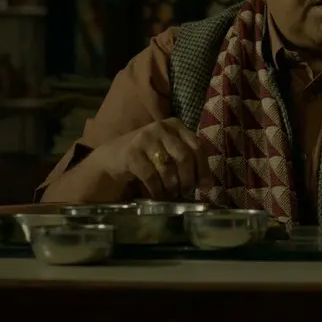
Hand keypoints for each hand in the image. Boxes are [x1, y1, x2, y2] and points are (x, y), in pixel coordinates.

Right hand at [91, 118, 214, 198]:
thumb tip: (208, 186)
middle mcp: (161, 128)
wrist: (114, 157)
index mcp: (175, 126)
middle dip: (187, 180)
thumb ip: (189, 162)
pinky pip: (151, 176)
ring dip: (172, 187)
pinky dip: (157, 190)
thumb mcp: (170, 152)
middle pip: (184, 157)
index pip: (197, 147)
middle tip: (184, 192)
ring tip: (171, 195)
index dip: (203, 169)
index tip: (205, 187)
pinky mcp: (132, 153)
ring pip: (168, 168)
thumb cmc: (147, 157)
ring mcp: (145, 138)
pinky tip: (158, 195)